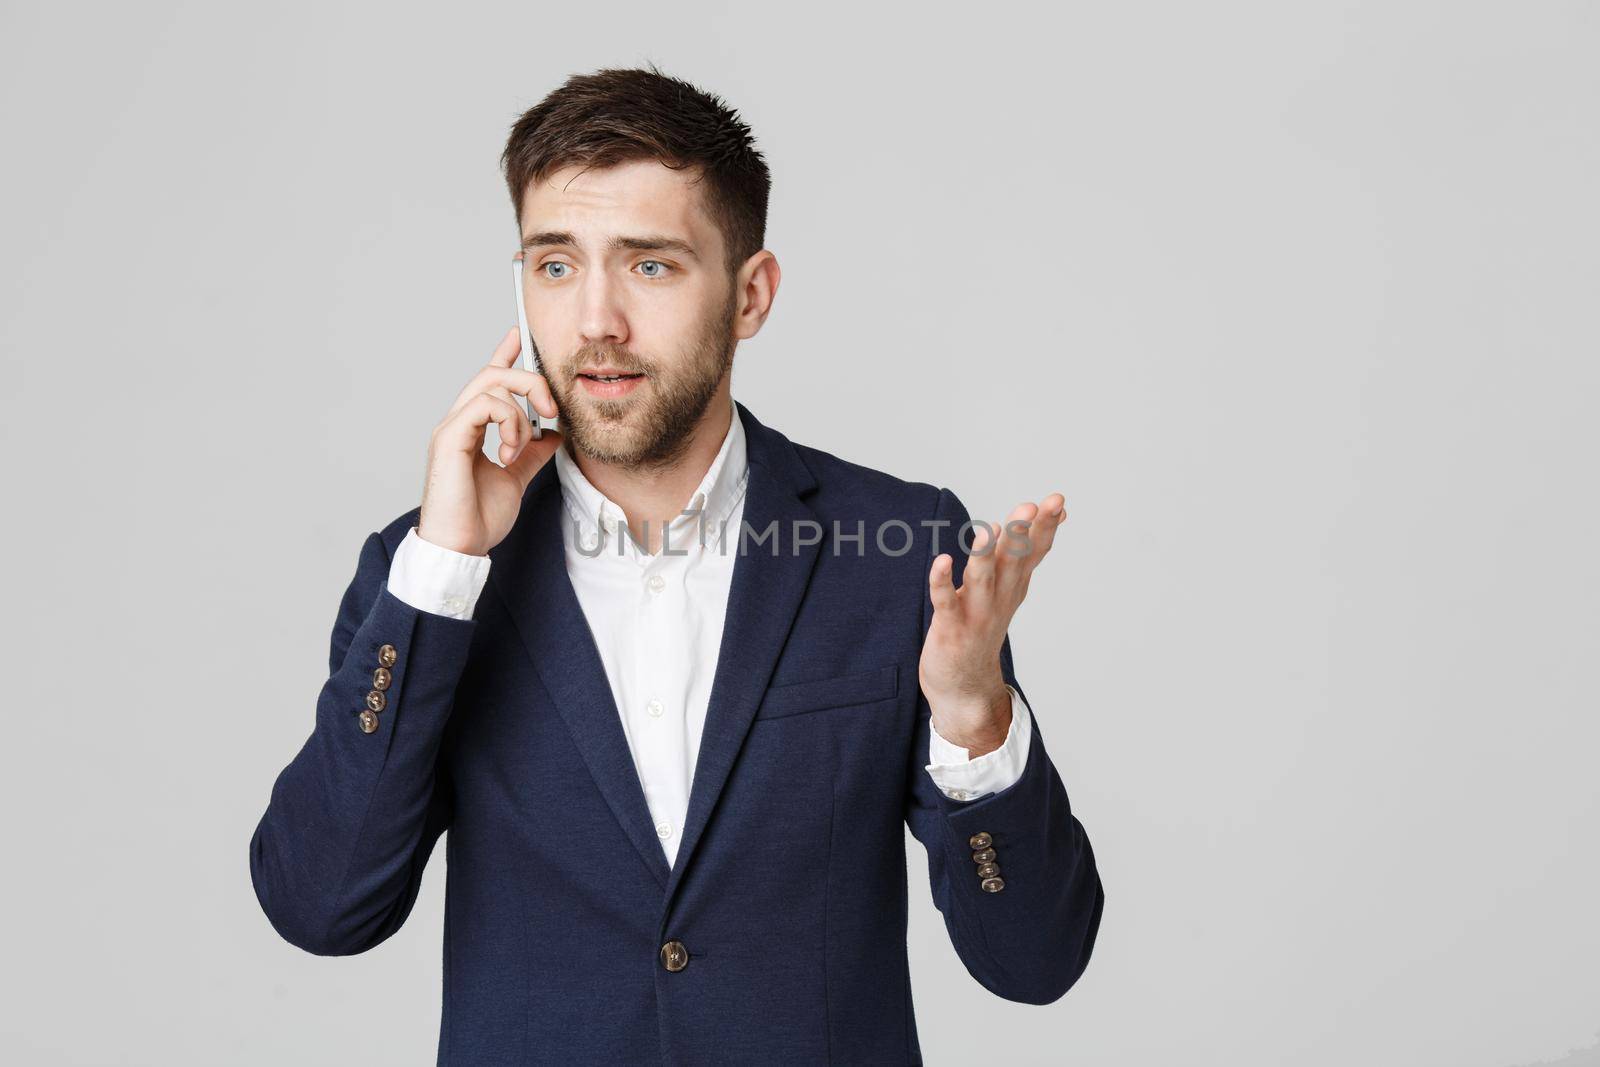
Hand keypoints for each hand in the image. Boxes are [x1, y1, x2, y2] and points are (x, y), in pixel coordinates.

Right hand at [417, 326, 562, 556]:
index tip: (518, 335)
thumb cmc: (478, 519)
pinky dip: (508, 423)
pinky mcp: (449, 438)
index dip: (503, 355)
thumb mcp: (516, 478)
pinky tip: (509, 451)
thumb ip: (531, 454)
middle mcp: (458, 423)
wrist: (461, 547)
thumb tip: (552, 435)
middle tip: (551, 410)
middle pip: (493, 373)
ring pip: (491, 384)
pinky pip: (485, 405)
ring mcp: (451, 428)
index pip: (486, 382)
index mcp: (471, 429)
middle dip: (530, 380)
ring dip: (520, 413)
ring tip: (520, 448)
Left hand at [920, 493, 1066, 753]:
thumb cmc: (983, 627)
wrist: (965, 686)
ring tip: (990, 528)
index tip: (1058, 501)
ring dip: (985, 555)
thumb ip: (1024, 552)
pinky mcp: (950, 628)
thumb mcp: (1010, 588)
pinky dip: (942, 582)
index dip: (1046, 527)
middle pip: (1013, 562)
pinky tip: (942, 561)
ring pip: (982, 580)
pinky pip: (945, 602)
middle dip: (1021, 534)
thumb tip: (1049, 516)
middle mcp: (999, 598)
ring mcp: (976, 614)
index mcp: (1013, 586)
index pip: (1034, 552)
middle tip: (1031, 506)